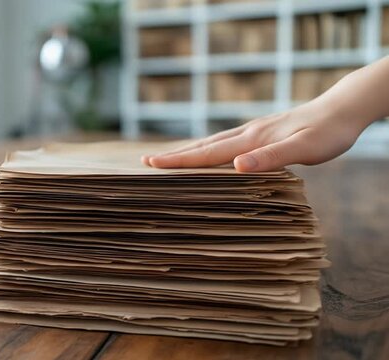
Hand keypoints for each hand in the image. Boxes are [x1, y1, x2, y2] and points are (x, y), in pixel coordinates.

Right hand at [141, 101, 365, 171]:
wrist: (343, 109)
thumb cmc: (327, 132)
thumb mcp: (304, 148)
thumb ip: (271, 157)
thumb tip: (237, 166)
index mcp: (252, 140)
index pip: (208, 153)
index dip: (179, 160)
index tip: (152, 164)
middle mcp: (247, 133)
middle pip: (203, 146)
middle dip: (174, 155)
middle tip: (146, 162)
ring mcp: (253, 131)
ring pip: (213, 142)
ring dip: (188, 151)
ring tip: (168, 157)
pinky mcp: (261, 131)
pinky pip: (226, 141)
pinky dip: (208, 148)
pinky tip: (210, 152)